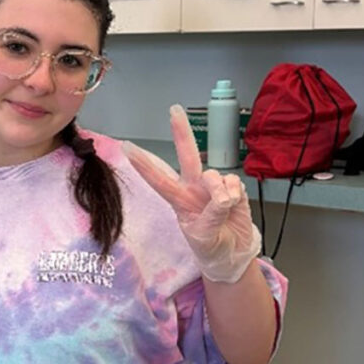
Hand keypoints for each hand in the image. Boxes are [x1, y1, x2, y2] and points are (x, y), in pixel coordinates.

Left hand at [123, 104, 260, 283]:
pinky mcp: (233, 187)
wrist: (234, 254)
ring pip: (215, 175)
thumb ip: (212, 214)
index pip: (158, 179)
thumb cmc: (211, 247)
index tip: (127, 147)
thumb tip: (224, 194)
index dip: (143, 164)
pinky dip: (235, 195)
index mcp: (178, 200)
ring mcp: (214, 186)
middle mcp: (193, 187)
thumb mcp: (205, 237)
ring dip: (220, 191)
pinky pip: (234, 183)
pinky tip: (234, 206)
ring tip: (223, 210)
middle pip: (187, 156)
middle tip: (174, 109)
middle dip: (181, 132)